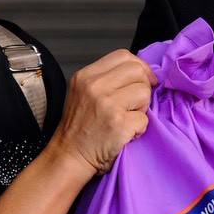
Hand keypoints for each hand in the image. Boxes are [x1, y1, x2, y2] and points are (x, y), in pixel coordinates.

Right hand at [53, 50, 155, 177]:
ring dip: (142, 108)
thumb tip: (141, 71)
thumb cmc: (79, 128)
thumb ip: (106, 78)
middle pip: (137, 71)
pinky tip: (125, 133)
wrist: (69, 157)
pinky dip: (139, 129)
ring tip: (127, 118)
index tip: (143, 79)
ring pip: (144, 92)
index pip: (123, 55)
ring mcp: (107, 105)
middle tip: (134, 103)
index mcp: (86, 76)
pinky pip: (145, 119)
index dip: (140, 66)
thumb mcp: (83, 92)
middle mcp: (95, 86)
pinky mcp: (118, 124)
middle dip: (143, 87)